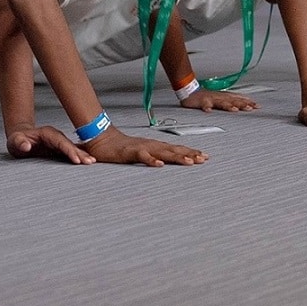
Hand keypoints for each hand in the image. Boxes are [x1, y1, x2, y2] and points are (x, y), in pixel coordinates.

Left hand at [6, 123, 95, 163]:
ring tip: (92, 162)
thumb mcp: (14, 140)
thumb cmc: (17, 140)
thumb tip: (26, 146)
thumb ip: (19, 142)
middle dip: (80, 153)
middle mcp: (56, 137)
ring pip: (72, 148)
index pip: (60, 142)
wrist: (19, 139)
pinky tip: (88, 160)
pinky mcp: (59, 149)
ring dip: (82, 155)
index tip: (76, 159)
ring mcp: (58, 143)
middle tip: (90, 162)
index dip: (69, 150)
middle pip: (70, 145)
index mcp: (47, 133)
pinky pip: (70, 152)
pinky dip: (79, 156)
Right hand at [82, 125, 206, 165]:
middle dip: (190, 154)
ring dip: (177, 157)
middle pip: (174, 149)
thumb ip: (153, 156)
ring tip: (190, 162)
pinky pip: (143, 156)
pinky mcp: (130, 152)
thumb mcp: (141, 152)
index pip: (176, 148)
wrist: (102, 139)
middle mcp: (152, 145)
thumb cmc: (122, 148)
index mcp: (155, 146)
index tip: (204, 156)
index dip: (190, 151)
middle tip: (204, 159)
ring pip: (163, 152)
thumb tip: (165, 163)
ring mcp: (142, 147)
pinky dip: (151, 160)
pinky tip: (159, 165)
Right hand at [180, 88, 257, 112]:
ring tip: (234, 110)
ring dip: (228, 106)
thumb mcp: (222, 98)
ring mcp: (211, 99)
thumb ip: (233, 101)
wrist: (191, 90)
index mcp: (225, 97)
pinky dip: (206, 107)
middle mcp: (220, 97)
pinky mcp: (201, 101)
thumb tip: (247, 104)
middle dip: (242, 104)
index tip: (258, 106)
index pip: (239, 99)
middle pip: (233, 101)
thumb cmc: (207, 96)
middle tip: (250, 108)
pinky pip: (204, 104)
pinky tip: (208, 111)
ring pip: (221, 102)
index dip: (249, 102)